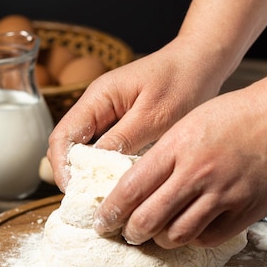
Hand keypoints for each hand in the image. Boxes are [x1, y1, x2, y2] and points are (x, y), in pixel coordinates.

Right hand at [48, 36, 229, 190]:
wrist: (203, 63)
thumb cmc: (182, 82)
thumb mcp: (154, 116)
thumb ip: (122, 140)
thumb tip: (94, 168)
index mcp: (97, 98)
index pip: (62, 136)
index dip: (62, 167)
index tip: (75, 192)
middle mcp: (97, 107)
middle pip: (69, 146)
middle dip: (74, 174)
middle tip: (88, 203)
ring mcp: (109, 116)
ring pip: (86, 151)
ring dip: (91, 174)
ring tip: (102, 198)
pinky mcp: (123, 126)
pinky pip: (106, 151)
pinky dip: (108, 168)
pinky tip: (119, 185)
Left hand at [93, 73, 266, 247]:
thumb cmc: (233, 116)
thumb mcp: (189, 123)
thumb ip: (162, 154)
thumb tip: (134, 185)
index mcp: (177, 147)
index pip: (131, 188)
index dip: (111, 211)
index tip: (102, 221)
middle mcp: (197, 173)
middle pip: (149, 218)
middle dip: (130, 232)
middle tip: (126, 233)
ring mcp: (222, 194)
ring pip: (176, 234)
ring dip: (159, 239)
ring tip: (155, 234)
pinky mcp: (244, 211)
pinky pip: (207, 238)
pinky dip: (192, 239)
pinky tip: (186, 229)